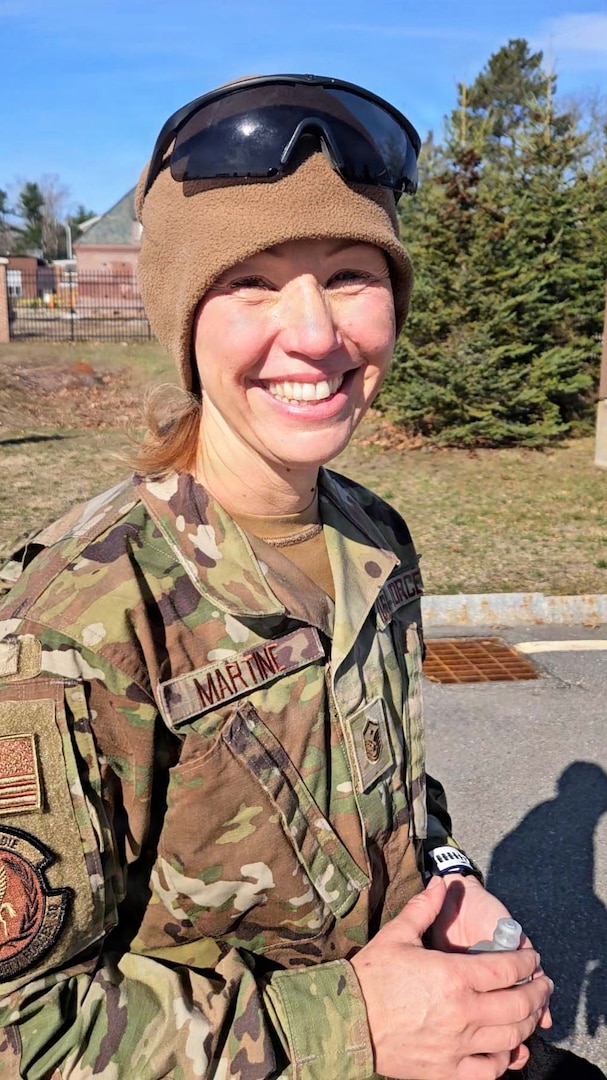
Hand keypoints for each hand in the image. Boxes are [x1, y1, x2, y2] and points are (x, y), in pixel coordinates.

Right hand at [350, 876, 553, 1079]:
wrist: (346, 1021)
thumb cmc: (371, 976)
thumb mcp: (397, 934)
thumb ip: (424, 908)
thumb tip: (441, 881)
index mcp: (453, 975)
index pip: (506, 968)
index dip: (527, 962)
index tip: (533, 959)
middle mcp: (462, 1012)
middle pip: (517, 1004)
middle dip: (537, 993)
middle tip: (543, 985)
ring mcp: (457, 1046)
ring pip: (510, 1038)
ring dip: (527, 1024)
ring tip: (531, 1013)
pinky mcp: (447, 1072)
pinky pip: (489, 1071)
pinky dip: (505, 1061)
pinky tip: (507, 1049)